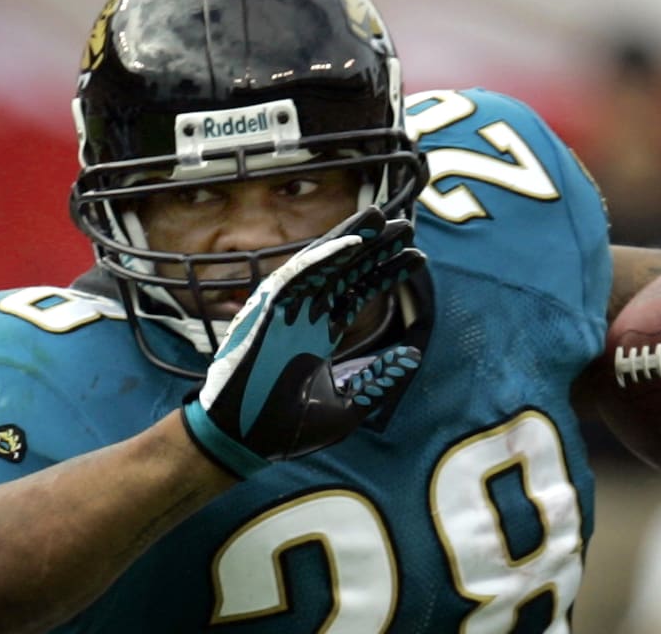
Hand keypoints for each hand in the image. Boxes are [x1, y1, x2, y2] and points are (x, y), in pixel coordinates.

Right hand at [182, 207, 425, 476]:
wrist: (244, 443)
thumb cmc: (287, 431)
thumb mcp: (349, 405)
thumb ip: (379, 377)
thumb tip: (414, 354)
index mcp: (318, 335)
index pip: (356, 294)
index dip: (384, 274)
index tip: (416, 257)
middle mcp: (303, 317)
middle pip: (344, 271)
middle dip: (374, 249)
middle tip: (405, 227)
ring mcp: (285, 311)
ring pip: (323, 264)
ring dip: (352, 239)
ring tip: (382, 217)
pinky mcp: (267, 309)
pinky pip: (298, 274)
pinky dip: (324, 256)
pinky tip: (353, 242)